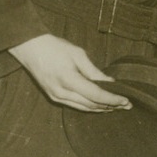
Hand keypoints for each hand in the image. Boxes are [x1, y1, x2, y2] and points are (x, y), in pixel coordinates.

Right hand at [9, 34, 129, 111]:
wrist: (29, 48)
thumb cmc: (55, 47)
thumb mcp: (78, 54)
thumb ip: (94, 71)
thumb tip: (110, 82)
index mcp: (68, 80)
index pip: (96, 95)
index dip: (112, 99)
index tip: (126, 100)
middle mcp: (61, 92)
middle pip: (91, 104)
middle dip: (111, 106)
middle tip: (127, 105)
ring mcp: (56, 96)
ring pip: (84, 108)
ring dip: (101, 109)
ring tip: (117, 107)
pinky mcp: (53, 97)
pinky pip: (75, 106)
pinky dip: (90, 106)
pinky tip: (100, 105)